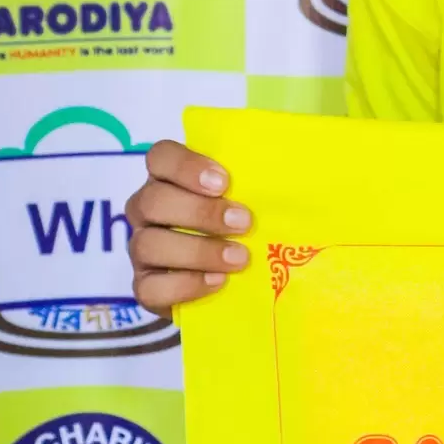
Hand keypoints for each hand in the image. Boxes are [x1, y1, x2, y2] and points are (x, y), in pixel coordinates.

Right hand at [126, 141, 252, 313]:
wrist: (234, 283)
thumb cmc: (244, 228)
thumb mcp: (252, 199)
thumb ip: (260, 184)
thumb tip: (302, 172)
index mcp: (169, 178)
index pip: (160, 156)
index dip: (186, 166)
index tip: (224, 182)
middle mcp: (148, 210)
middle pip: (152, 201)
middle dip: (200, 213)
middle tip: (243, 222)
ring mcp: (141, 249)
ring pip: (148, 244)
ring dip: (198, 251)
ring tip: (239, 258)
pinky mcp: (145, 286)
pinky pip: (148, 287)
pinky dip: (184, 285)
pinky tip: (217, 282)